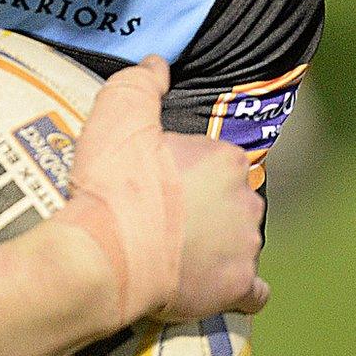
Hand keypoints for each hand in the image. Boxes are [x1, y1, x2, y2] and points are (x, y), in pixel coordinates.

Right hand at [51, 56, 267, 323]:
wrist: (103, 256)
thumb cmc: (112, 186)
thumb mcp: (117, 115)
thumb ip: (141, 82)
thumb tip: (158, 64)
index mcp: (226, 159)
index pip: (219, 161)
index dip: (190, 171)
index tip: (161, 182)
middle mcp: (246, 201)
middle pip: (234, 200)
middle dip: (209, 207)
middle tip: (166, 218)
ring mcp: (245, 246)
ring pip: (241, 241)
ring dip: (220, 245)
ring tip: (179, 253)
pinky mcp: (236, 287)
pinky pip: (252, 291)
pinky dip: (239, 288)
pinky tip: (217, 285)